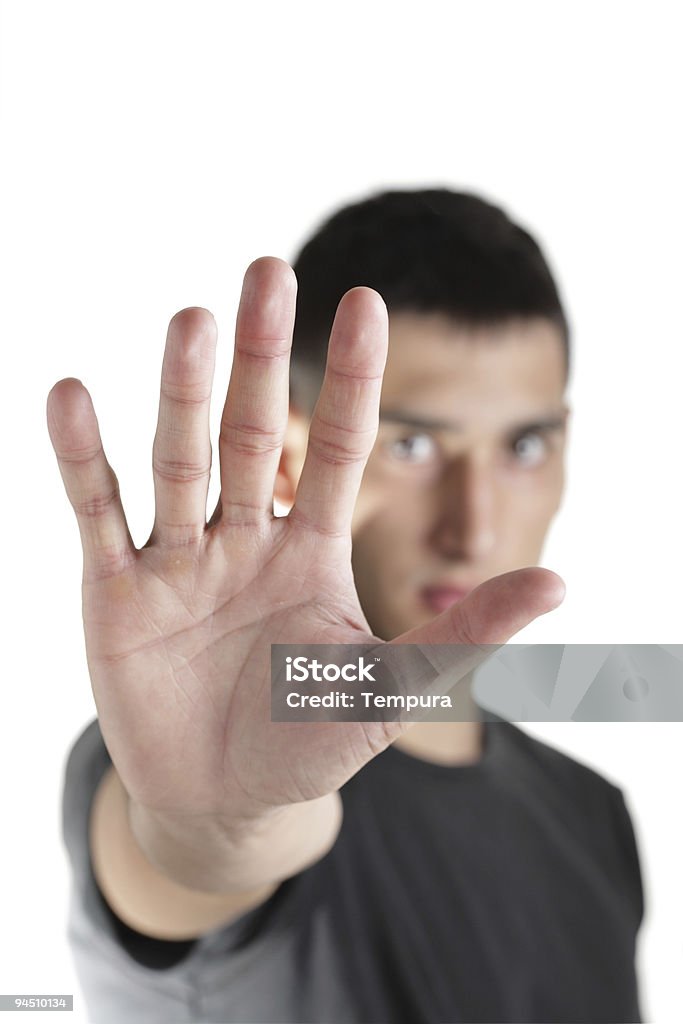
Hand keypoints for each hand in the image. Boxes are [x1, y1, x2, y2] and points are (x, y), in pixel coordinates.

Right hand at [47, 258, 563, 827]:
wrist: (226, 800)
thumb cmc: (313, 739)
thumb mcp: (395, 688)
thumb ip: (467, 634)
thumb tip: (561, 582)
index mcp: (311, 548)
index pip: (338, 447)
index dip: (352, 379)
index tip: (365, 301)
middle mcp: (244, 537)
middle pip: (253, 432)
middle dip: (260, 359)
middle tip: (269, 271)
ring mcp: (179, 559)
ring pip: (181, 460)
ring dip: (184, 393)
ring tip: (192, 320)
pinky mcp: (116, 590)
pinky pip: (98, 513)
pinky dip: (83, 458)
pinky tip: (71, 395)